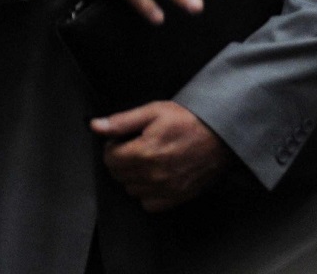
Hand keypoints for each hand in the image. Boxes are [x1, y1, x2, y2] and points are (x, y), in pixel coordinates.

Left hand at [92, 101, 230, 211]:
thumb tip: (96, 126)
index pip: (110, 159)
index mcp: (145, 152)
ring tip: (144, 161)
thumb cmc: (187, 120)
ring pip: (131, 190)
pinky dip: (146, 193)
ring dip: (132, 177)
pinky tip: (153, 177)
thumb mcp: (152, 111)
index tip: (120, 141)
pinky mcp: (178, 197)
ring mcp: (166, 188)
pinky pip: (149, 204)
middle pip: (118, 175)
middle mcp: (154, 174)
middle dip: (120, 161)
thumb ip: (121, 122)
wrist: (220, 135)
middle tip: (132, 148)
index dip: (111, 147)